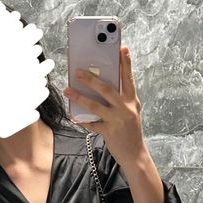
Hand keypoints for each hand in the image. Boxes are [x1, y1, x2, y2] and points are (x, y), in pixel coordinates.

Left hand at [63, 46, 145, 167]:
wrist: (135, 154)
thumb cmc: (130, 130)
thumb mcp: (130, 111)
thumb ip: (121, 98)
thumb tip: (102, 84)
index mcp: (132, 100)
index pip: (129, 78)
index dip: (126, 63)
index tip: (122, 48)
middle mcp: (126, 108)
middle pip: (107, 89)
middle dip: (91, 79)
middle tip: (77, 71)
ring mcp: (117, 120)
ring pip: (96, 105)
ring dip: (80, 97)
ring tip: (68, 90)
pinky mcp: (109, 132)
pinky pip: (91, 124)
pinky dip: (81, 119)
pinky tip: (72, 115)